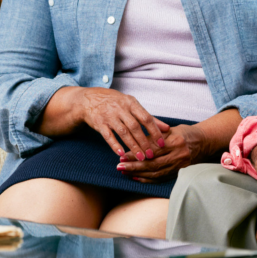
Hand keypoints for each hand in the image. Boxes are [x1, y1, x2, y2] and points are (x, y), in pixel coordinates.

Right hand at [40, 87, 167, 160]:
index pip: (146, 118)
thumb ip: (149, 117)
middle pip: (135, 127)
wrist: (89, 99)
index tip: (162, 143)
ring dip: (132, 146)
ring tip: (141, 158)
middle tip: (151, 155)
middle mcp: (120, 109)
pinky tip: (121, 153)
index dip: (154, 131)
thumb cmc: (116, 103)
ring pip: (123, 133)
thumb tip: (167, 128)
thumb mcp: (132, 105)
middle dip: (144, 142)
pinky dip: (114, 145)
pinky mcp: (99, 123)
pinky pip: (108, 136)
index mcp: (131, 103)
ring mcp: (109, 116)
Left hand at [118, 123, 213, 182]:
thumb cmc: (184, 133)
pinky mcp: (179, 173)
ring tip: (124, 172)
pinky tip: (136, 178)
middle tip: (119, 166)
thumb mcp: (169, 130)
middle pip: (153, 164)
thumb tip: (133, 143)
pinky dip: (147, 179)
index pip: (152, 150)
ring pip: (156, 173)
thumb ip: (153, 136)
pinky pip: (161, 178)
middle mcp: (178, 155)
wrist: (203, 142)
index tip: (122, 155)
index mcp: (176, 142)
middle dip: (134, 166)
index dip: (136, 154)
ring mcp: (180, 166)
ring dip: (138, 174)